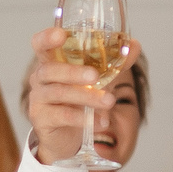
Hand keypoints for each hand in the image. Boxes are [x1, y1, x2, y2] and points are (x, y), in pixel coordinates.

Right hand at [23, 26, 114, 164]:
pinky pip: (62, 116)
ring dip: (86, 97)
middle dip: (73, 72)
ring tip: (109, 101)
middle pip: (50, 70)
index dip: (47, 38)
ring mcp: (38, 99)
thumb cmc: (77, 100)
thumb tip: (134, 44)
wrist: (65, 136)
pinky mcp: (42, 119)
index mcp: (51, 61)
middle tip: (95, 76)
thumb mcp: (96, 79)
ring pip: (59, 93)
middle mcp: (39, 78)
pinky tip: (101, 122)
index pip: (40, 44)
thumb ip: (114, 62)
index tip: (61, 35)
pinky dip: (84, 119)